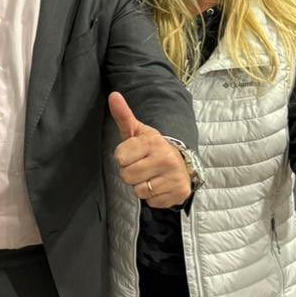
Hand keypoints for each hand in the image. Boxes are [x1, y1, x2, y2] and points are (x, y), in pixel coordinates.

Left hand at [109, 92, 191, 208]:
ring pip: (139, 191)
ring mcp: (174, 176)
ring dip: (141, 186)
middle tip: (142, 166)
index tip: (134, 154)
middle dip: (131, 173)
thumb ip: (123, 115)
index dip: (124, 158)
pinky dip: (154, 196)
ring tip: (151, 176)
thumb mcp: (137, 131)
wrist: (182, 162)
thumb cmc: (152, 148)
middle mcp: (166, 158)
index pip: (120, 157)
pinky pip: (152, 201)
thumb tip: (113, 95)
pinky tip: (160, 185)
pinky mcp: (180, 193)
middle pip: (127, 176)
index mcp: (153, 142)